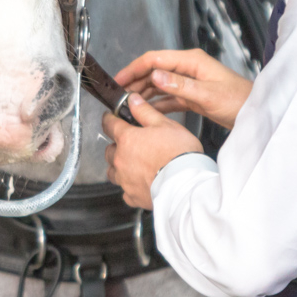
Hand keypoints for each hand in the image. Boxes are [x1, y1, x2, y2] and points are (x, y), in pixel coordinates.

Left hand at [102, 94, 202, 209]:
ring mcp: (125, 180)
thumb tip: (133, 100)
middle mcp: (121, 160)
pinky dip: (129, 187)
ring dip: (119, 167)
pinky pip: (125, 191)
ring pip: (113, 171)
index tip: (110, 118)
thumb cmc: (178, 153)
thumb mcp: (165, 124)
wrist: (186, 183)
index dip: (109, 119)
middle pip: (109, 150)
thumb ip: (145, 111)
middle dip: (116, 146)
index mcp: (127, 139)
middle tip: (128, 144)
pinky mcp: (133, 196)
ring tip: (132, 165)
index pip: (109, 124)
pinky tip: (139, 183)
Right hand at [115, 49, 250, 130]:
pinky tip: (147, 112)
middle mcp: (188, 69)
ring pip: (159, 85)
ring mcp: (190, 82)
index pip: (155, 59)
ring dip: (144, 94)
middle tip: (119, 97)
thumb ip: (181, 85)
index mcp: (191, 61)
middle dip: (135, 82)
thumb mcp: (208, 94)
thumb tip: (156, 76)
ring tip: (129, 105)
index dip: (135, 68)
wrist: (257, 113)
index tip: (119, 79)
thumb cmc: (240, 101)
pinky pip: (168, 98)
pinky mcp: (192, 96)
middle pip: (154, 71)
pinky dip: (157, 104)